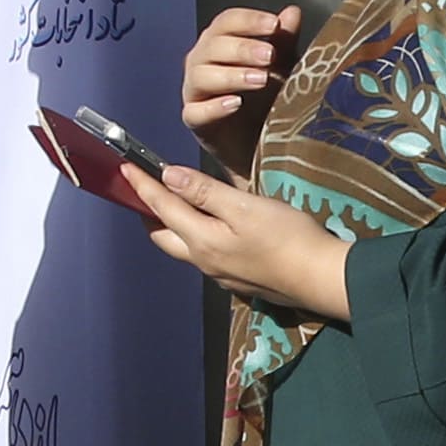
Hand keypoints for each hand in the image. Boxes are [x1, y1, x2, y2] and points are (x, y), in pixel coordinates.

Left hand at [127, 157, 355, 321]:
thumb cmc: (286, 237)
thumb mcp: (244, 206)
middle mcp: (203, 260)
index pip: (161, 207)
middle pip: (163, 235)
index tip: (125, 167)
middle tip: (143, 189)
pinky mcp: (237, 278)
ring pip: (182, 247)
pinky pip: (203, 256)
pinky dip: (193, 236)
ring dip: (170, 226)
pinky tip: (207, 227)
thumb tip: (168, 176)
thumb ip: (204, 192)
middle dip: (148, 212)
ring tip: (170, 204)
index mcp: (201, 240)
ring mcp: (220, 273)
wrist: (321, 278)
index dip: (142, 185)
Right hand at [183, 4, 303, 173]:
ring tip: (260, 80)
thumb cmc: (267, 99)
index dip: (248, 21)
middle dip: (243, 48)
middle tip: (270, 56)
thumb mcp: (282, 67)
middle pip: (213, 45)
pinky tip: (236, 103)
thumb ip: (283, 41)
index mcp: (220, 43)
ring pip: (202, 75)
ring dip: (232, 75)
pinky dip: (214, 107)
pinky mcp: (195, 120)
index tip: (274, 25)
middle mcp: (202, 62)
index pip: (226, 22)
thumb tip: (292, 12)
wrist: (263, 143)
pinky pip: (196, 111)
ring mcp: (195, 91)